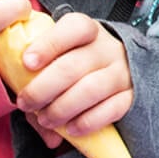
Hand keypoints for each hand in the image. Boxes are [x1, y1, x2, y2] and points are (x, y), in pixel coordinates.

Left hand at [14, 13, 133, 143]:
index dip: (48, 44)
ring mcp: (122, 72)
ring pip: (90, 90)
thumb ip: (40, 77)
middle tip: (27, 103)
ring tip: (46, 119)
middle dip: (43, 89)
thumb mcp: (62, 56)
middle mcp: (108, 49)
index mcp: (88, 31)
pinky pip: (111, 110)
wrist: (121, 68)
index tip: (27, 63)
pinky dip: (87, 122)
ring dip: (62, 108)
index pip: (74, 28)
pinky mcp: (131, 96)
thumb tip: (31, 116)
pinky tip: (71, 129)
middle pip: (73, 66)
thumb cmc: (78, 63)